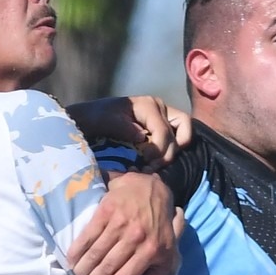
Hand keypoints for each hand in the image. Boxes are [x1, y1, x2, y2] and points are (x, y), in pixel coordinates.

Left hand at [67, 95, 192, 170]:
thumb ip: (123, 127)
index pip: (162, 131)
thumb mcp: (105, 121)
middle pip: (174, 137)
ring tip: (155, 166)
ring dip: (172, 153)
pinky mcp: (164, 126)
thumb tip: (142, 137)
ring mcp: (164, 117)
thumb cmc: (97, 118)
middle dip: (164, 155)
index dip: (157, 149)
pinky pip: (180, 136)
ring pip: (183, 136)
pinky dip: (175, 148)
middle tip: (149, 169)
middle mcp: (160, 108)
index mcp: (148, 104)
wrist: (92, 119)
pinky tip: (159, 160)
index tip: (144, 163)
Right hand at [70, 172, 178, 274]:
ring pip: (95, 253)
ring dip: (82, 267)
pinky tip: (72, 259)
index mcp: (152, 251)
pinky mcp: (106, 211)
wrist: (152, 191)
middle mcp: (136, 238)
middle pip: (106, 268)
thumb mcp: (168, 257)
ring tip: (79, 273)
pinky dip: (76, 250)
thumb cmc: (159, 229)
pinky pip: (87, 236)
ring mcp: (121, 223)